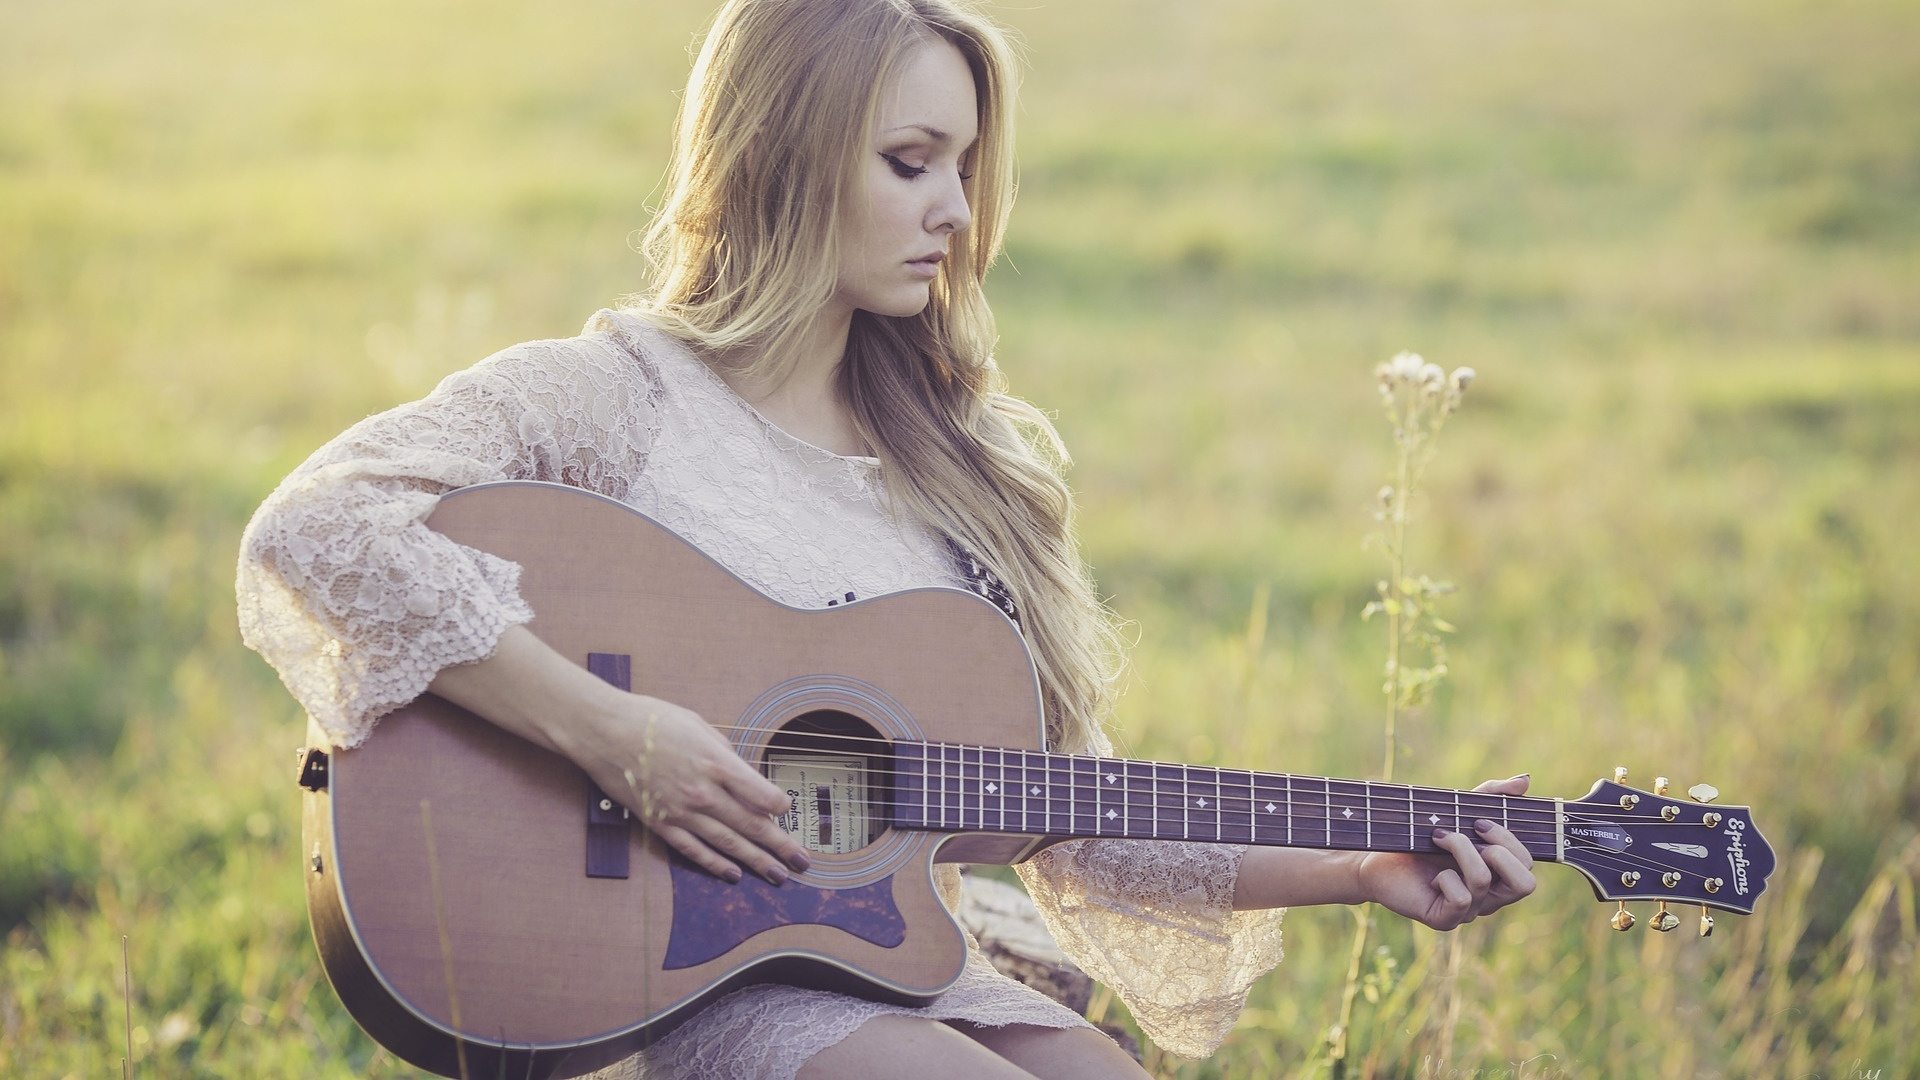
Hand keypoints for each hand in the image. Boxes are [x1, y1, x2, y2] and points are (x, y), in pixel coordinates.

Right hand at [565, 692, 811, 885]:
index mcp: (717, 763)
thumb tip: (742, 772)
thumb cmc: (651, 721)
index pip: (762, 794)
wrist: (603, 732)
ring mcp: (682, 813)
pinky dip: (716, 865)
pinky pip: (694, 850)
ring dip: (756, 862)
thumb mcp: (698, 725)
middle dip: (781, 846)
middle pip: (752, 826)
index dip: (781, 806)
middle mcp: (704, 793)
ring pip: (728, 845)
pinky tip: (734, 874)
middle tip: (802, 862)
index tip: (789, 811)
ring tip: (778, 875)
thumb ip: (724, 752)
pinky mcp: (661, 824)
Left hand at [1355, 774, 1536, 929]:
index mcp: (1498, 874)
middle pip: (1526, 885)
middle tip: (1470, 830)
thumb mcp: (1458, 810)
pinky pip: (1461, 898)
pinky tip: (1430, 875)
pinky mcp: (1446, 919)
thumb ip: (1492, 796)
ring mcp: (1469, 911)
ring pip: (1484, 881)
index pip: (1528, 865)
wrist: (1376, 856)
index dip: (1510, 840)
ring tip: (1438, 837)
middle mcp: (1489, 896)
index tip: (1479, 821)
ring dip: (1461, 849)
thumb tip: (1525, 781)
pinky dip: (1445, 877)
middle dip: (1499, 848)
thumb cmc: (1420, 834)